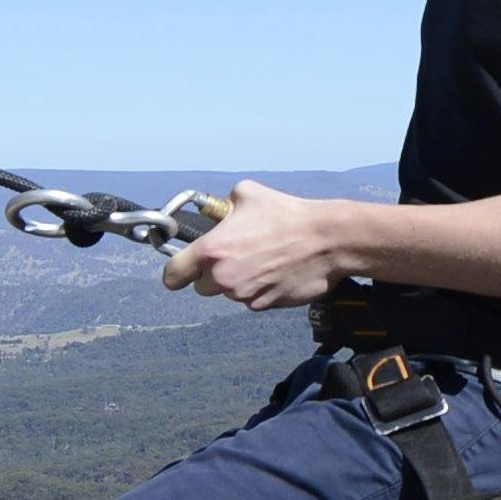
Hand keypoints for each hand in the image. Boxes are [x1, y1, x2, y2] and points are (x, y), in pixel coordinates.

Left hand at [163, 180, 356, 311]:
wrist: (327, 241)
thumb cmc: (288, 214)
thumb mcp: (247, 194)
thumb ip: (222, 206)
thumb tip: (218, 213)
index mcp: (212, 251)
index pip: (173, 276)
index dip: (175, 273)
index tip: (181, 271)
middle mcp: (223, 278)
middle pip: (202, 287)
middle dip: (213, 274)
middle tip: (236, 255)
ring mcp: (244, 295)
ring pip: (230, 293)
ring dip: (238, 282)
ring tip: (263, 259)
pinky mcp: (264, 306)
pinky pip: (252, 300)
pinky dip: (259, 289)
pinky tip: (275, 271)